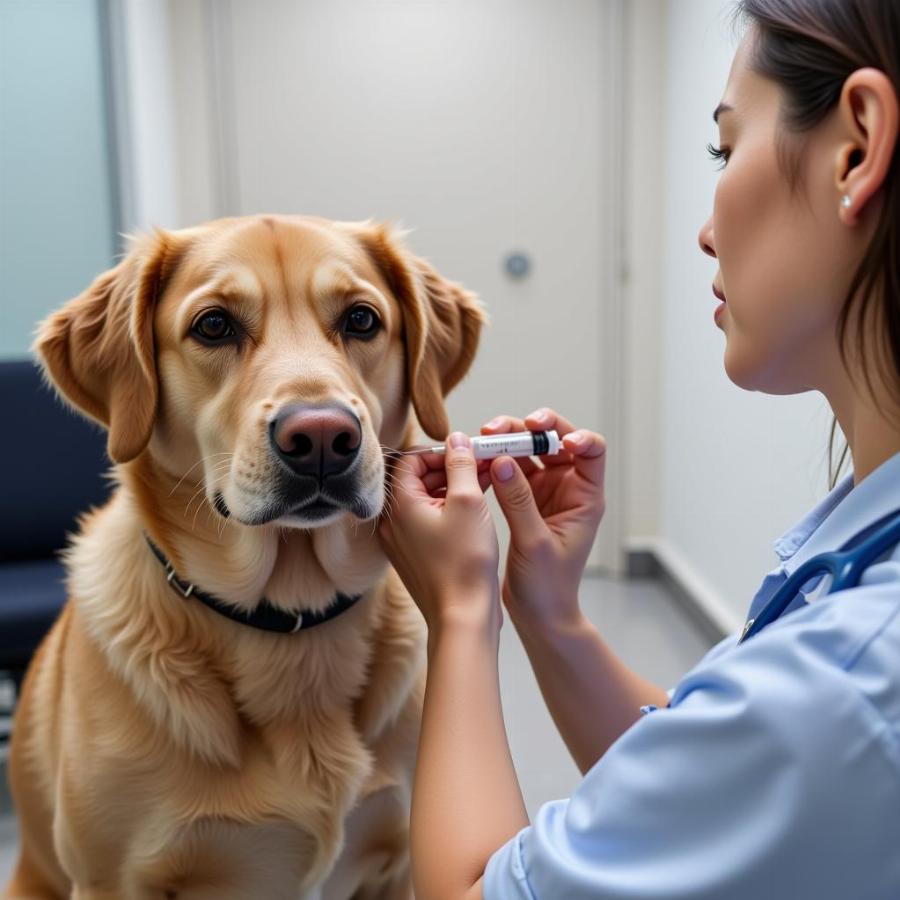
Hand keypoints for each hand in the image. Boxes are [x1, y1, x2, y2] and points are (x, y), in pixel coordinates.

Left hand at [379, 433, 500, 632]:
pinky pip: (427, 523)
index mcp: (398, 505)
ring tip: (484, 486)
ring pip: (424, 501)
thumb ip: (460, 464)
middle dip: (448, 469)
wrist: (462, 617)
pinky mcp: (414, 557)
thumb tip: (457, 440)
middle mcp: (391, 523)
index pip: (410, 459)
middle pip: (415, 479)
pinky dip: (448, 511)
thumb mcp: (469, 501)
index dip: (440, 452)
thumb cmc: (465, 564)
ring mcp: (400, 542)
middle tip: (479, 466)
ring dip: (452, 489)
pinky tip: (475, 512)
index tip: (467, 454)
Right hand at [482, 408, 606, 627]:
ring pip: (527, 450)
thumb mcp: (534, 542)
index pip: (592, 451)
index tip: (557, 442)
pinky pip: (509, 468)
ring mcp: (544, 491)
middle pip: (553, 441)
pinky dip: (495, 460)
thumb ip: (519, 500)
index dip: (578, 437)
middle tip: (498, 428)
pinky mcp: (523, 499)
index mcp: (585, 497)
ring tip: (481, 439)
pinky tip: (477, 460)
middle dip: (528, 428)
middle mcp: (567, 488)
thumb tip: (503, 460)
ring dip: (506, 439)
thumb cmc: (548, 587)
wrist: (538, 615)